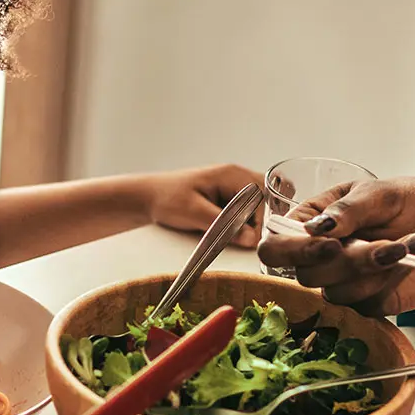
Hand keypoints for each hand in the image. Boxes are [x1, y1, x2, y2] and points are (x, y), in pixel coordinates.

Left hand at [146, 164, 262, 246]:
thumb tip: (251, 238)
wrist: (146, 198)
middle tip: (247, 238)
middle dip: (262, 220)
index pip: (265, 195)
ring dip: (253, 222)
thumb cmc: (166, 198)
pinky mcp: (228, 199)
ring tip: (237, 236)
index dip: (262, 219)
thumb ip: (223, 224)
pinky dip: (244, 223)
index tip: (252, 239)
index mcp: (232, 175)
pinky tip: (231, 233)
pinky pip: (248, 211)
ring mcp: (234, 187)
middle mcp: (237, 178)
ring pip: (260, 206)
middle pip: (268, 198)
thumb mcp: (193, 212)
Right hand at [254, 177, 414, 315]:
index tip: (330, 244)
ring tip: (404, 246)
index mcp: (311, 222)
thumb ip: (350, 208)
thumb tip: (316, 228)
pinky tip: (407, 262)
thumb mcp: (383, 192)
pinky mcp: (365, 303)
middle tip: (383, 244)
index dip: (293, 252)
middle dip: (349, 261)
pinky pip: (364, 306)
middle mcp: (319, 256)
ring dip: (374, 270)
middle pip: (305, 276)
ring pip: (336, 293)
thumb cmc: (411, 204)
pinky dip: (389, 283)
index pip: (275, 246)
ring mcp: (342, 282)